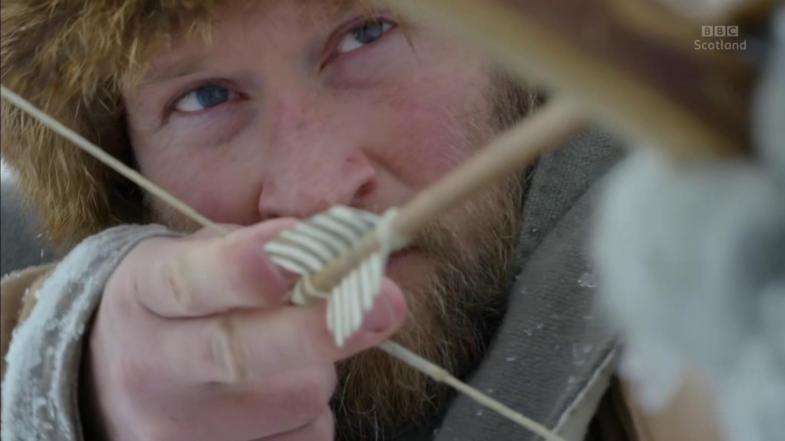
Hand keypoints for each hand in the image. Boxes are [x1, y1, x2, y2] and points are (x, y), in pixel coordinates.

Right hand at [83, 220, 406, 440]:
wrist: (112, 386)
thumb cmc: (179, 309)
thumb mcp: (194, 260)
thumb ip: (258, 252)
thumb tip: (343, 248)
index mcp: (146, 295)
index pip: (190, 281)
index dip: (246, 267)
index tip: (299, 245)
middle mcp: (152, 368)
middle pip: (239, 353)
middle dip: (317, 328)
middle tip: (388, 304)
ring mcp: (178, 432)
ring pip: (293, 399)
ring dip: (318, 370)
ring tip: (286, 358)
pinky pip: (304, 438)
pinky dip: (311, 414)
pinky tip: (278, 400)